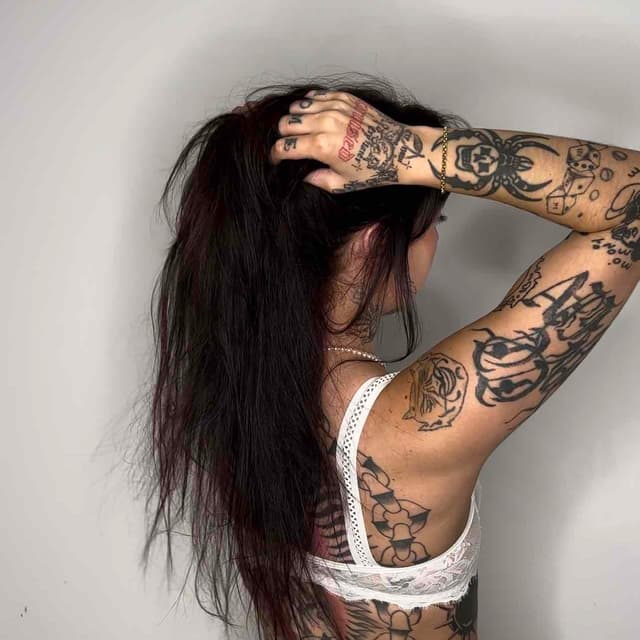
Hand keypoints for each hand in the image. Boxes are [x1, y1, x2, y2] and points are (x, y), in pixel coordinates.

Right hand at [270, 90, 426, 192]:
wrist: (399, 150)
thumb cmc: (372, 170)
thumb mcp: (342, 184)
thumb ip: (317, 179)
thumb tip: (303, 176)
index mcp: (321, 146)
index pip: (285, 146)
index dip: (276, 155)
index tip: (276, 160)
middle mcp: (325, 123)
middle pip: (286, 123)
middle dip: (284, 136)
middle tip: (290, 145)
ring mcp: (335, 107)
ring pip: (298, 106)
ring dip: (295, 118)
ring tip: (301, 129)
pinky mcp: (344, 98)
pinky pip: (316, 95)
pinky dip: (310, 105)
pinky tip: (314, 115)